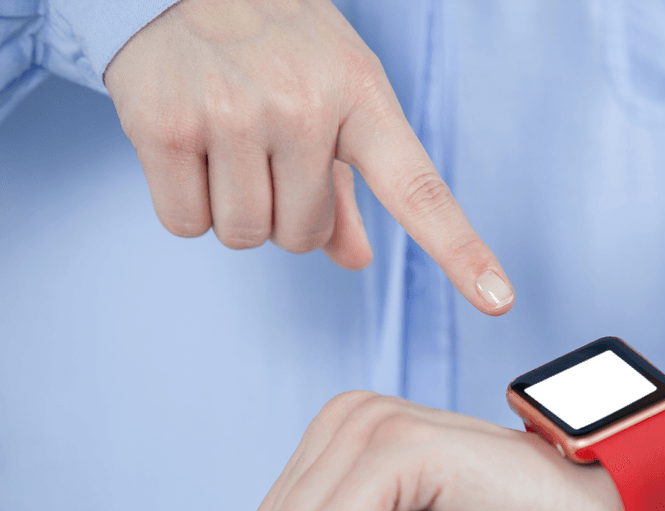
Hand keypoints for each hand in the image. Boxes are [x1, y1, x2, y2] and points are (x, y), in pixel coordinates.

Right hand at [104, 0, 513, 313]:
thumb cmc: (287, 53)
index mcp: (363, 100)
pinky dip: (188, 205)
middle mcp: (302, 104)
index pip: (418, 191)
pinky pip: (187, 225)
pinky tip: (189, 146)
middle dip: (284, 212)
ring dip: (236, 209)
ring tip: (228, 141)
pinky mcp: (163, 123)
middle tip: (267, 150)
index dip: (460, 252)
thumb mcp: (341, 102)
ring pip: (245, 236)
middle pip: (301, 239)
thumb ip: (350, 189)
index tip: (499, 301)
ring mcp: (232, 111)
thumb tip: (355, 260)